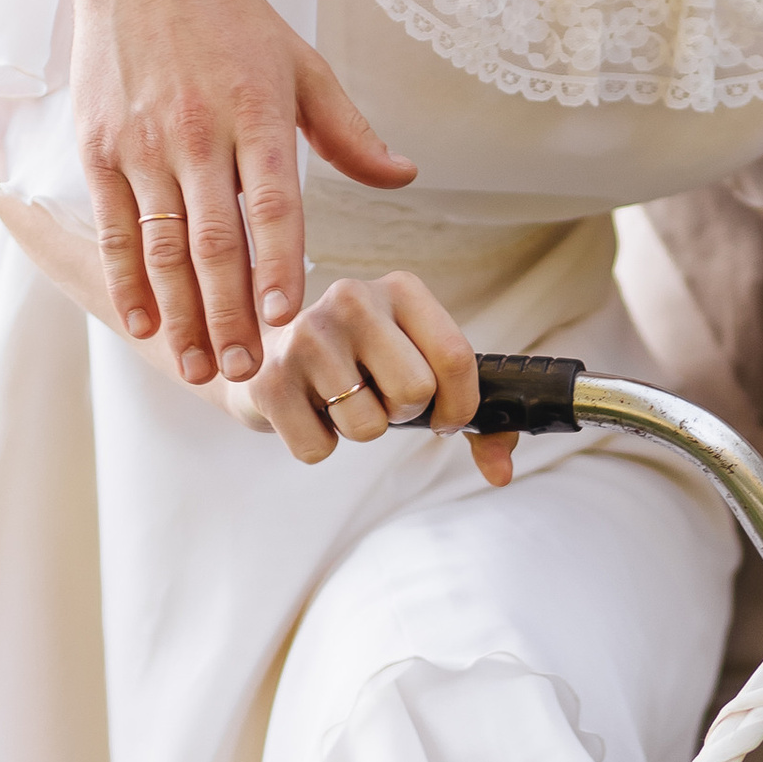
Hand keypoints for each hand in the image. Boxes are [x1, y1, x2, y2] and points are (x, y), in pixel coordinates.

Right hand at [62, 0, 413, 385]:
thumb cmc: (232, 16)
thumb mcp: (301, 63)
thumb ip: (349, 131)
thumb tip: (404, 177)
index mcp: (257, 113)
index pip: (272, 205)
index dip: (277, 265)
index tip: (283, 319)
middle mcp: (197, 132)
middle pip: (214, 241)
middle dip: (227, 314)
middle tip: (241, 372)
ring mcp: (142, 143)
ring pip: (162, 246)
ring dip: (179, 313)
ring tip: (196, 365)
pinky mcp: (99, 146)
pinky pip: (115, 226)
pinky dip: (126, 280)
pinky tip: (143, 321)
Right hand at [212, 271, 514, 484]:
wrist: (261, 349)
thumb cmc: (356, 361)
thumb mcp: (413, 363)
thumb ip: (466, 413)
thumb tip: (502, 472)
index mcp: (401, 289)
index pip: (456, 357)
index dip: (459, 406)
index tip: (444, 418)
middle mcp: (354, 299)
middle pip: (415, 393)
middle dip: (402, 413)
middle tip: (375, 394)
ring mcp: (306, 336)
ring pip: (368, 427)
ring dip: (358, 428)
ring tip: (335, 395)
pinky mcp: (268, 378)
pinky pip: (318, 449)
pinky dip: (317, 443)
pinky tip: (304, 407)